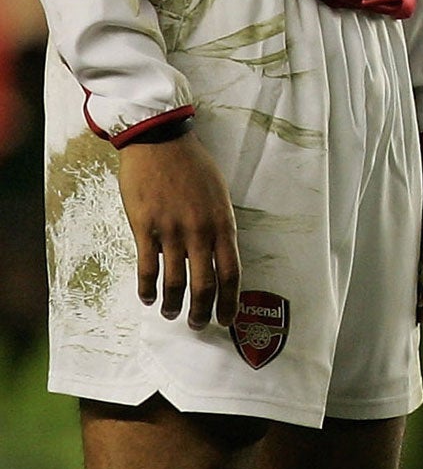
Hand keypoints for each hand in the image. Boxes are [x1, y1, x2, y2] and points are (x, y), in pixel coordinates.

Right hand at [116, 133, 240, 328]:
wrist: (161, 143)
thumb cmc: (192, 167)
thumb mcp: (218, 194)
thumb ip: (219, 226)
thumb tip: (218, 256)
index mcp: (222, 223)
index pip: (231, 271)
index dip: (229, 300)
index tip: (226, 319)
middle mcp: (200, 230)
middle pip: (205, 283)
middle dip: (202, 310)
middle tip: (198, 325)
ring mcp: (172, 230)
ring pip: (175, 281)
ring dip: (174, 304)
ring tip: (172, 314)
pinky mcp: (145, 227)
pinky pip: (147, 267)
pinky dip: (148, 288)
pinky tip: (148, 298)